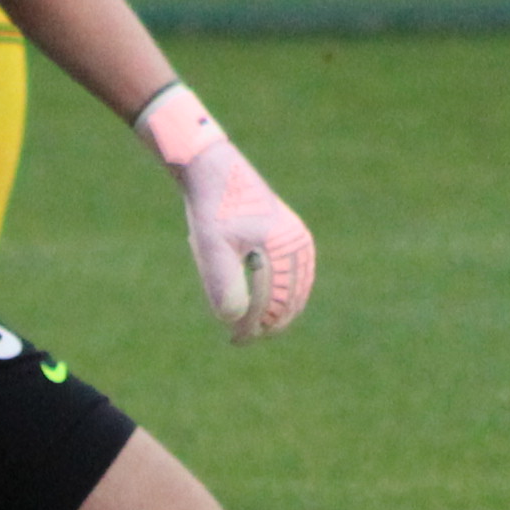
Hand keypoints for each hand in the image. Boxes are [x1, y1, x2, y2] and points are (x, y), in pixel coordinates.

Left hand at [135, 83, 314, 342]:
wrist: (214, 169)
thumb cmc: (211, 209)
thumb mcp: (211, 249)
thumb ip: (224, 285)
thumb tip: (236, 322)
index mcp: (284, 247)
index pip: (274, 304)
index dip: (254, 327)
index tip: (234, 339)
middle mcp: (298, 244)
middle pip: (290, 300)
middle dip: (267, 323)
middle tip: (239, 339)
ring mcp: (298, 239)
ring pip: (294, 290)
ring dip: (275, 311)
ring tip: (248, 327)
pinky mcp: (291, 235)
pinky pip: (293, 275)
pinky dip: (279, 293)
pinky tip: (259, 304)